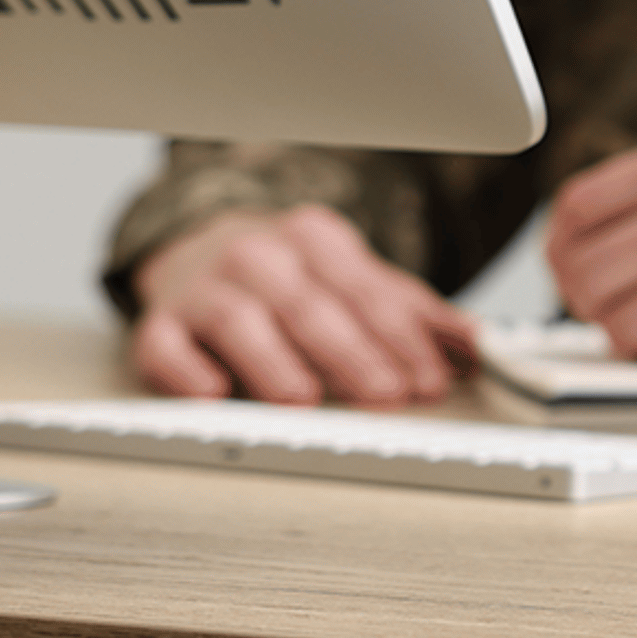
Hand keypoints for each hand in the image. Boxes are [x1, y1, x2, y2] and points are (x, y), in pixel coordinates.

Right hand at [131, 205, 469, 407]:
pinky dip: (185, 369)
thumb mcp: (359, 280)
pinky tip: (212, 392)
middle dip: (352, 352)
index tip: (429, 378)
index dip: (402, 338)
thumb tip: (477, 346)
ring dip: (273, 361)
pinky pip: (164, 343)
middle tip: (385, 393)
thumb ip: (415, 313)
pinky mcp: (160, 320)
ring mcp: (204, 286)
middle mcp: (259, 255)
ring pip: (238, 319)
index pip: (367, 290)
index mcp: (317, 239)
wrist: (199, 245)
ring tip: (304, 398)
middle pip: (310, 304)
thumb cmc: (292, 275)